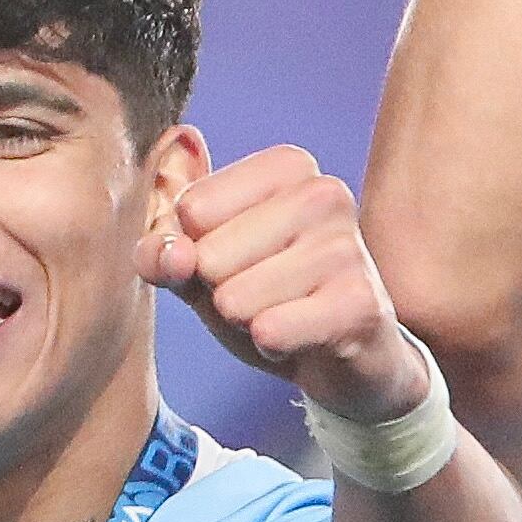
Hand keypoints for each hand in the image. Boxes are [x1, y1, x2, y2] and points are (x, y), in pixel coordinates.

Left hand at [142, 146, 432, 422]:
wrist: (339, 355)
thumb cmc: (264, 295)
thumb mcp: (198, 266)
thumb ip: (161, 249)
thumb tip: (167, 250)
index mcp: (287, 166)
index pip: (190, 208)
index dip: (192, 250)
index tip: (234, 258)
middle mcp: (324, 194)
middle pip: (207, 255)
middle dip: (218, 290)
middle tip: (261, 293)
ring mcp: (347, 246)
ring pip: (233, 299)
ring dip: (244, 320)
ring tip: (281, 312)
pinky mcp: (360, 303)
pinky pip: (269, 330)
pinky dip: (269, 345)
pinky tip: (298, 337)